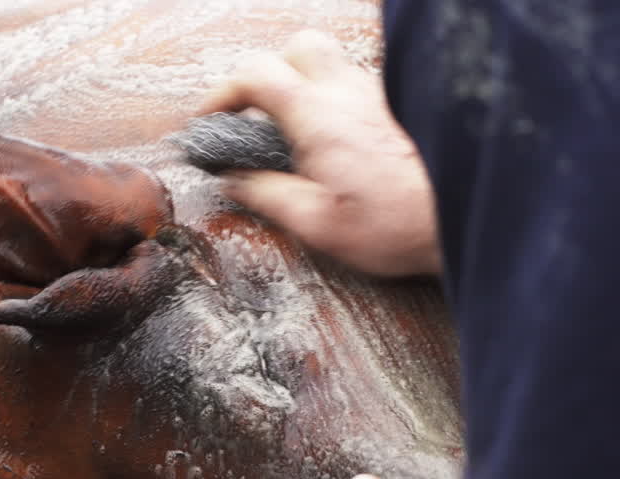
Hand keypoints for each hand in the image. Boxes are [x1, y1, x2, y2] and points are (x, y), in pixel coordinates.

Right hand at [198, 31, 440, 276]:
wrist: (475, 215)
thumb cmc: (400, 224)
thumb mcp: (316, 224)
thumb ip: (267, 196)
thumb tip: (234, 182)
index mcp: (318, 116)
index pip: (255, 75)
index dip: (221, 93)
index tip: (209, 119)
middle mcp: (349, 93)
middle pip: (298, 47)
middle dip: (269, 71)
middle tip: (256, 112)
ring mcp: (381, 95)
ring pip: (333, 63)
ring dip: (305, 86)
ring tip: (296, 130)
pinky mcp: (405, 108)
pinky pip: (361, 87)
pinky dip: (338, 103)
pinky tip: (340, 142)